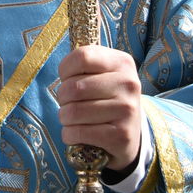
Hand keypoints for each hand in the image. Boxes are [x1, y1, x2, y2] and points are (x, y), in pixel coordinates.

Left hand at [56, 46, 143, 176]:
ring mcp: (127, 110)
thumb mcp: (102, 72)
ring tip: (71, 119)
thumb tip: (62, 73)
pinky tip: (75, 133)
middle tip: (67, 103)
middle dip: (62, 97)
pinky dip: (69, 135)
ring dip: (64, 117)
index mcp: (122, 62)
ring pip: (74, 112)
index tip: (67, 79)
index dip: (65, 70)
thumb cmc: (107, 96)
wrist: (130, 131)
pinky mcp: (122, 135)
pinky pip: (79, 132)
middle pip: (74, 87)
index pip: (82, 57)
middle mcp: (128, 84)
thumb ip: (83, 64)